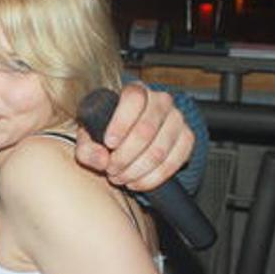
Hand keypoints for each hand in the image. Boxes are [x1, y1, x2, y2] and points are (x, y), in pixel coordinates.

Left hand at [75, 83, 193, 191]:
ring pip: (160, 149)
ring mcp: (177, 119)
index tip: (109, 143)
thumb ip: (86, 147)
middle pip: (146, 128)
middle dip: (126, 156)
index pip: (134, 99)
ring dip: (137, 170)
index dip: (121, 123)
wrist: (130, 135)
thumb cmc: (107, 130)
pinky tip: (137, 182)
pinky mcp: (187, 138)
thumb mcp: (89, 134)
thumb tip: (101, 160)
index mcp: (135, 90)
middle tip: (111, 169)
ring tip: (120, 177)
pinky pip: (175, 162)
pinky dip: (153, 178)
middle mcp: (160, 100)